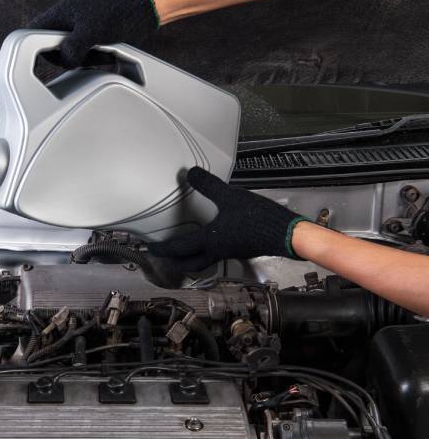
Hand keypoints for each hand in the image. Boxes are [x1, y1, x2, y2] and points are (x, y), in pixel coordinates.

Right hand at [29, 0, 159, 68]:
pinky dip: (89, 61)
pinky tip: (101, 57)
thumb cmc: (118, 14)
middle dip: (62, 57)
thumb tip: (64, 61)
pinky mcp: (89, 40)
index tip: (36, 62)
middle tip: (77, 58)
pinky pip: (80, 57)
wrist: (143, 13)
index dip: (32, 47)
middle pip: (49, 48)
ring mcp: (77, 32)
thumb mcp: (91, 32)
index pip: (33, 31)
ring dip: (78, 61)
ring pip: (66, 54)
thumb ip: (72, 48)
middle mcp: (66, 22)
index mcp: (60, 13)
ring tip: (95, 55)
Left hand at [148, 167, 308, 271]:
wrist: (287, 234)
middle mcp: (218, 251)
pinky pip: (218, 254)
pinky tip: (212, 239)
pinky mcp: (241, 249)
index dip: (162, 249)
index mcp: (210, 241)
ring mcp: (230, 252)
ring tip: (184, 251)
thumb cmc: (259, 219)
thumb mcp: (230, 197)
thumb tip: (190, 173)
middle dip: (176, 263)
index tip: (150, 249)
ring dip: (192, 258)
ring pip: (205, 261)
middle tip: (165, 258)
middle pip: (191, 264)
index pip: (179, 248)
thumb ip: (209, 186)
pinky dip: (208, 251)